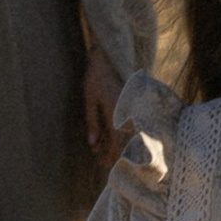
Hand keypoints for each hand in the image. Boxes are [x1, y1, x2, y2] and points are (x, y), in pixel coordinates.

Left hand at [81, 42, 123, 170]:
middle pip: (124, 141)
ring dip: (114, 143)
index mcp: (117, 112)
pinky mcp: (129, 105)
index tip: (102, 164)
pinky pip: (125, 124)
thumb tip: (93, 143)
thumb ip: (92, 122)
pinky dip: (116, 132)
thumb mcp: (90, 99)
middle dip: (113, 153)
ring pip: (125, 133)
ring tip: (100, 149)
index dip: (111, 156)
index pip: (118, 142)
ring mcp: (130, 109)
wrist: (109, 57)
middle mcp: (127, 112)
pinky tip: (105, 136)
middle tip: (101, 161)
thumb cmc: (96, 76)